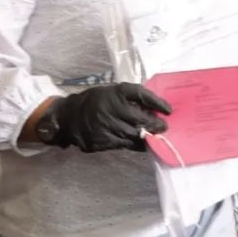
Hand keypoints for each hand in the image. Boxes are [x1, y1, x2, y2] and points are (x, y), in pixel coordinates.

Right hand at [54, 83, 170, 152]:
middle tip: (164, 127)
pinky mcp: (100, 141)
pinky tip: (142, 144)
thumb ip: (131, 97)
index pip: (141, 94)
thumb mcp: (113, 91)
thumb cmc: (96, 101)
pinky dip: (134, 144)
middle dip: (154, 124)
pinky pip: (122, 145)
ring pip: (132, 134)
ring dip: (146, 137)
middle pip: (139, 119)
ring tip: (155, 137)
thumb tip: (154, 107)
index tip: (168, 110)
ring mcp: (105, 127)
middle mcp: (111, 109)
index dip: (156, 102)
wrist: (69, 116)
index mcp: (115, 93)